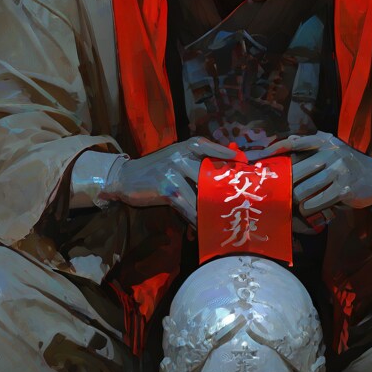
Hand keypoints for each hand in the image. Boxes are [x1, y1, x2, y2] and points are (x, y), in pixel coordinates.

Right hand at [100, 139, 237, 225]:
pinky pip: (187, 206)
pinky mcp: (167, 189)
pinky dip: (194, 218)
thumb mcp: (176, 158)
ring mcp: (174, 172)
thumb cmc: (156, 169)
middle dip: (224, 190)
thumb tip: (222, 175)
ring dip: (210, 209)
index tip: (246, 165)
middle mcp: (182, 155)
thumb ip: (196, 162)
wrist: (126, 177)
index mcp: (187, 146)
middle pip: (210, 175)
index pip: (213, 149)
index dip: (229, 157)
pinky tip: (200, 226)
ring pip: (200, 194)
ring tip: (222, 219)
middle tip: (239, 201)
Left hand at [252, 133, 371, 219]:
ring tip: (297, 203)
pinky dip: (309, 208)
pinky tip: (309, 209)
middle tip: (275, 194)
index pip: (292, 143)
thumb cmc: (348, 165)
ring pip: (302, 190)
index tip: (252, 159)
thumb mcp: (331, 149)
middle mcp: (330, 152)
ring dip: (297, 201)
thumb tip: (283, 143)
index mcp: (323, 141)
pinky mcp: (344, 188)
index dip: (271, 151)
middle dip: (284, 186)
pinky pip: (316, 202)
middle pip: (294, 172)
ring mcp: (338, 170)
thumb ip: (310, 145)